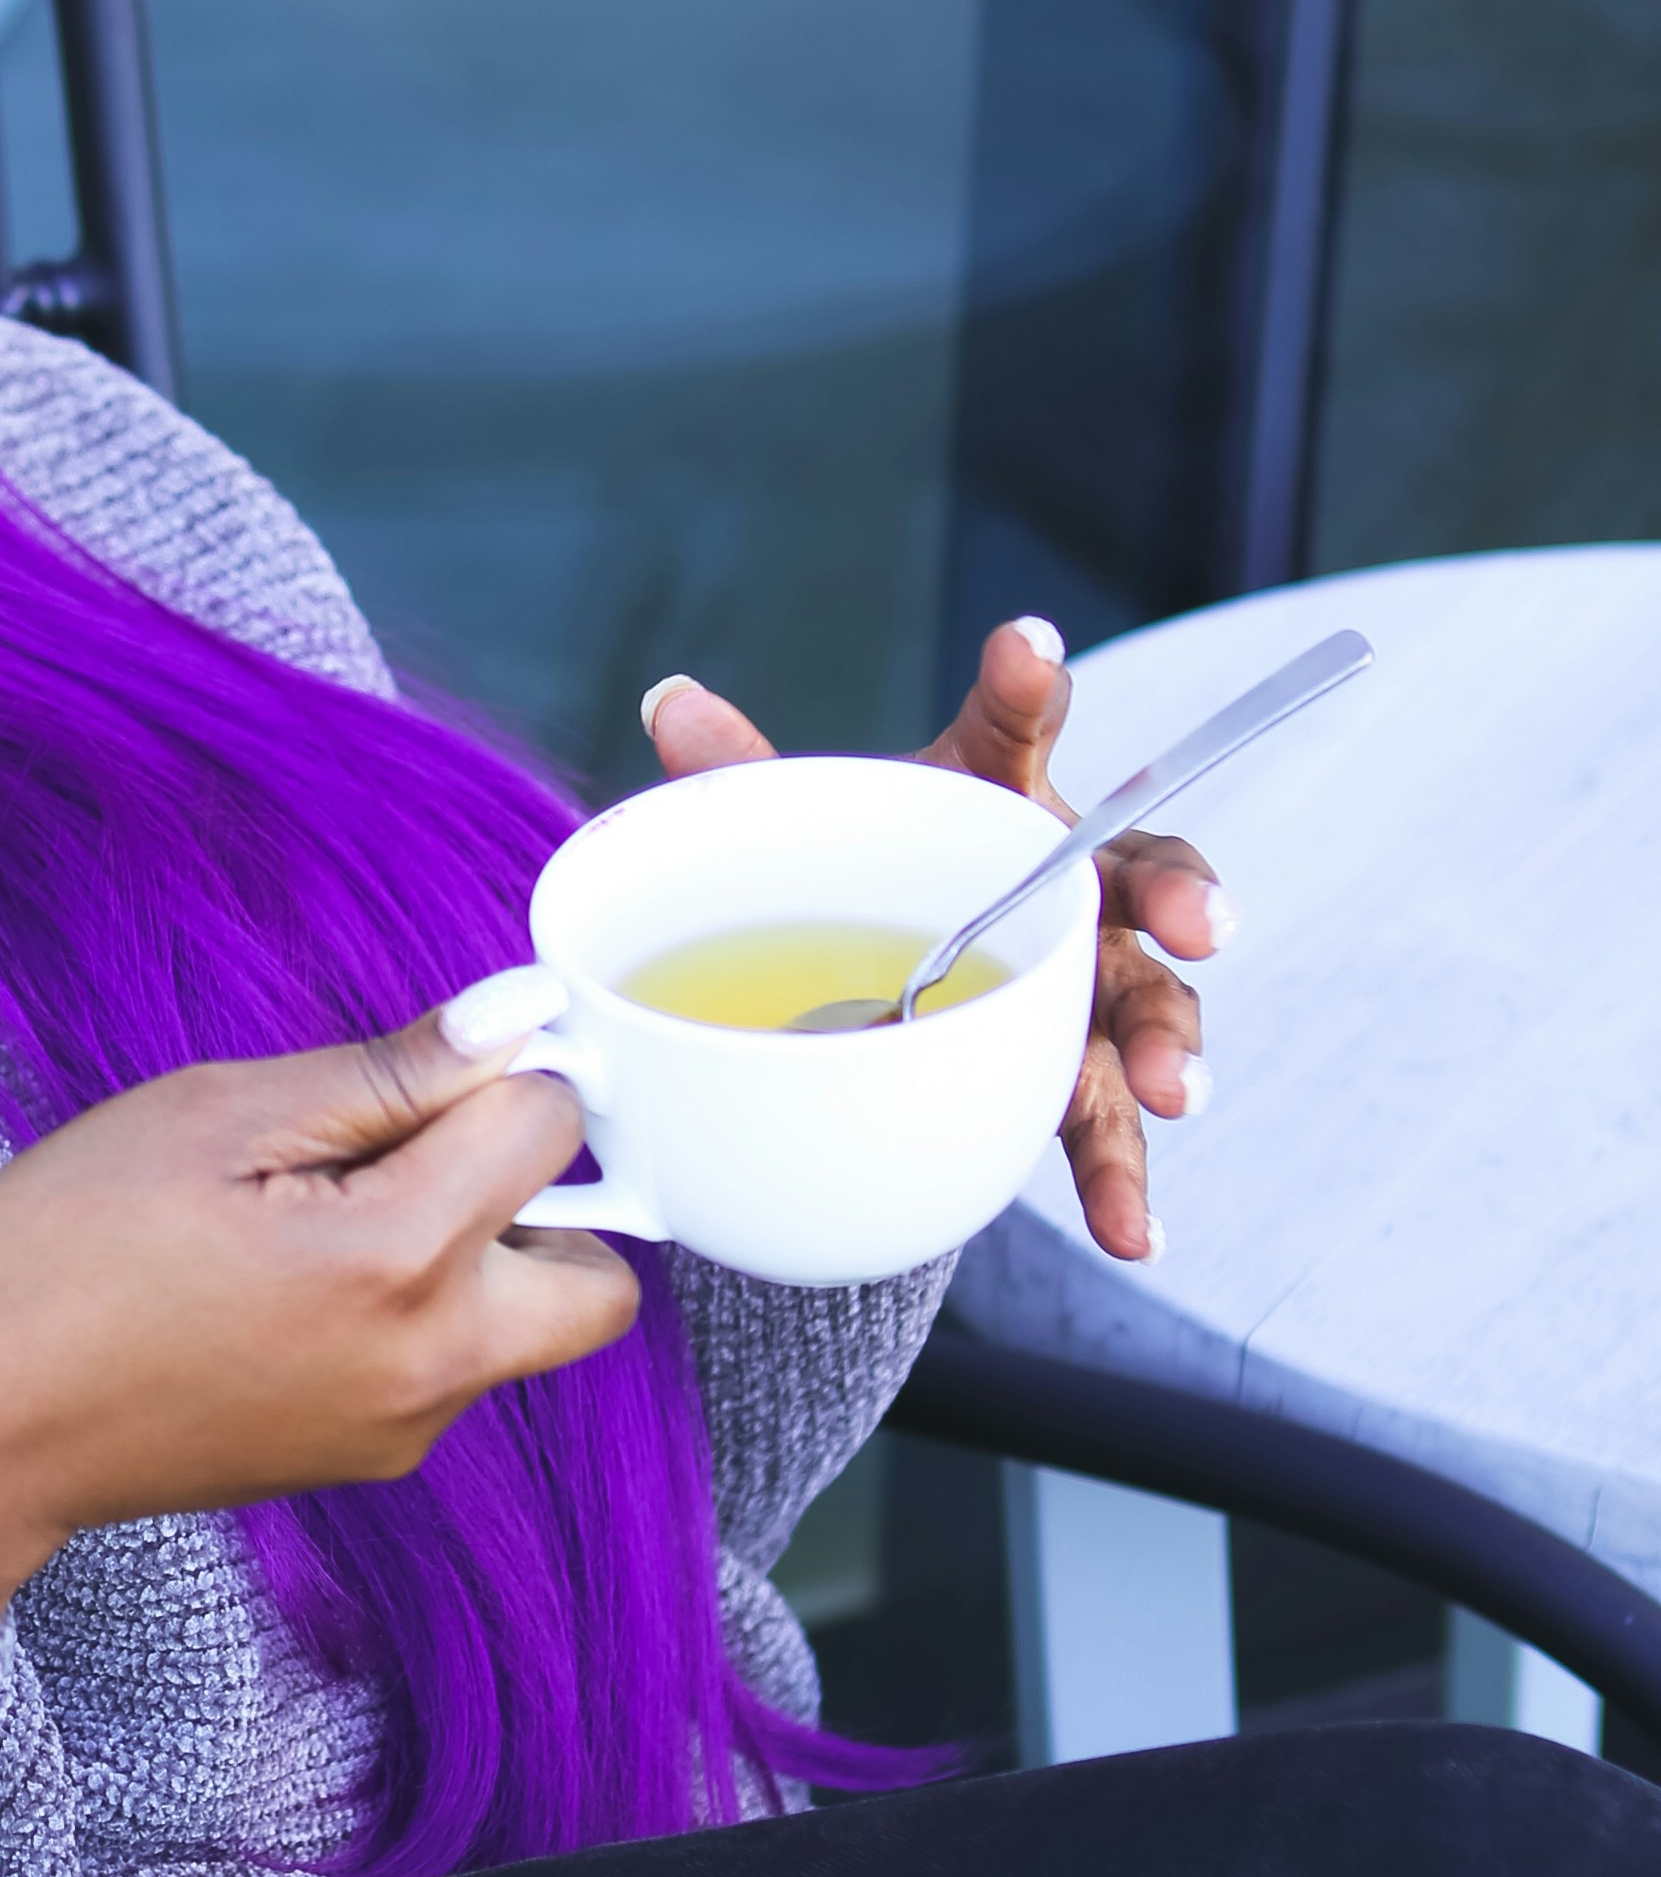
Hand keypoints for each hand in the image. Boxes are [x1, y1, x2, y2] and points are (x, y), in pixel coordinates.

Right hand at [0, 1019, 637, 1644]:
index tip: (426, 1065)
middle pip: (600, 1273)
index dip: (493, 1070)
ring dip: (475, 1260)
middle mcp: (432, 1364)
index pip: (547, 1126)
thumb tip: (516, 1018)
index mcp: (399, 1260)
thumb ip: (384, 1072)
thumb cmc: (61, 1253)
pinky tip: (294, 1287)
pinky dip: (413, 1317)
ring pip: (524, 1327)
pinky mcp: (368, 1461)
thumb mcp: (214, 1116)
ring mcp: (404, 1429)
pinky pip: (450, 1371)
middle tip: (421, 1155)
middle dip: (544, 1200)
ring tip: (327, 1221)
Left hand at [640, 614, 1228, 1266]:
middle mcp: (1067, 885)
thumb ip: (747, 775)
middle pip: (1142, 877)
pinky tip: (1135, 1232)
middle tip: (1207, 923)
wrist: (879, 994)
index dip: (1025, 684)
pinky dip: (1121, 1184)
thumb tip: (670, 703)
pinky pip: (1104, 1130)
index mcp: (997, 795)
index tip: (1027, 645)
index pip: (1016, 728)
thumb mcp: (803, 831)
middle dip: (1183, 897)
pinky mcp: (1072, 1082)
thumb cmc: (865, 876)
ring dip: (1169, 1047)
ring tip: (1174, 1092)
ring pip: (1146, 1010)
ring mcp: (1081, 988)